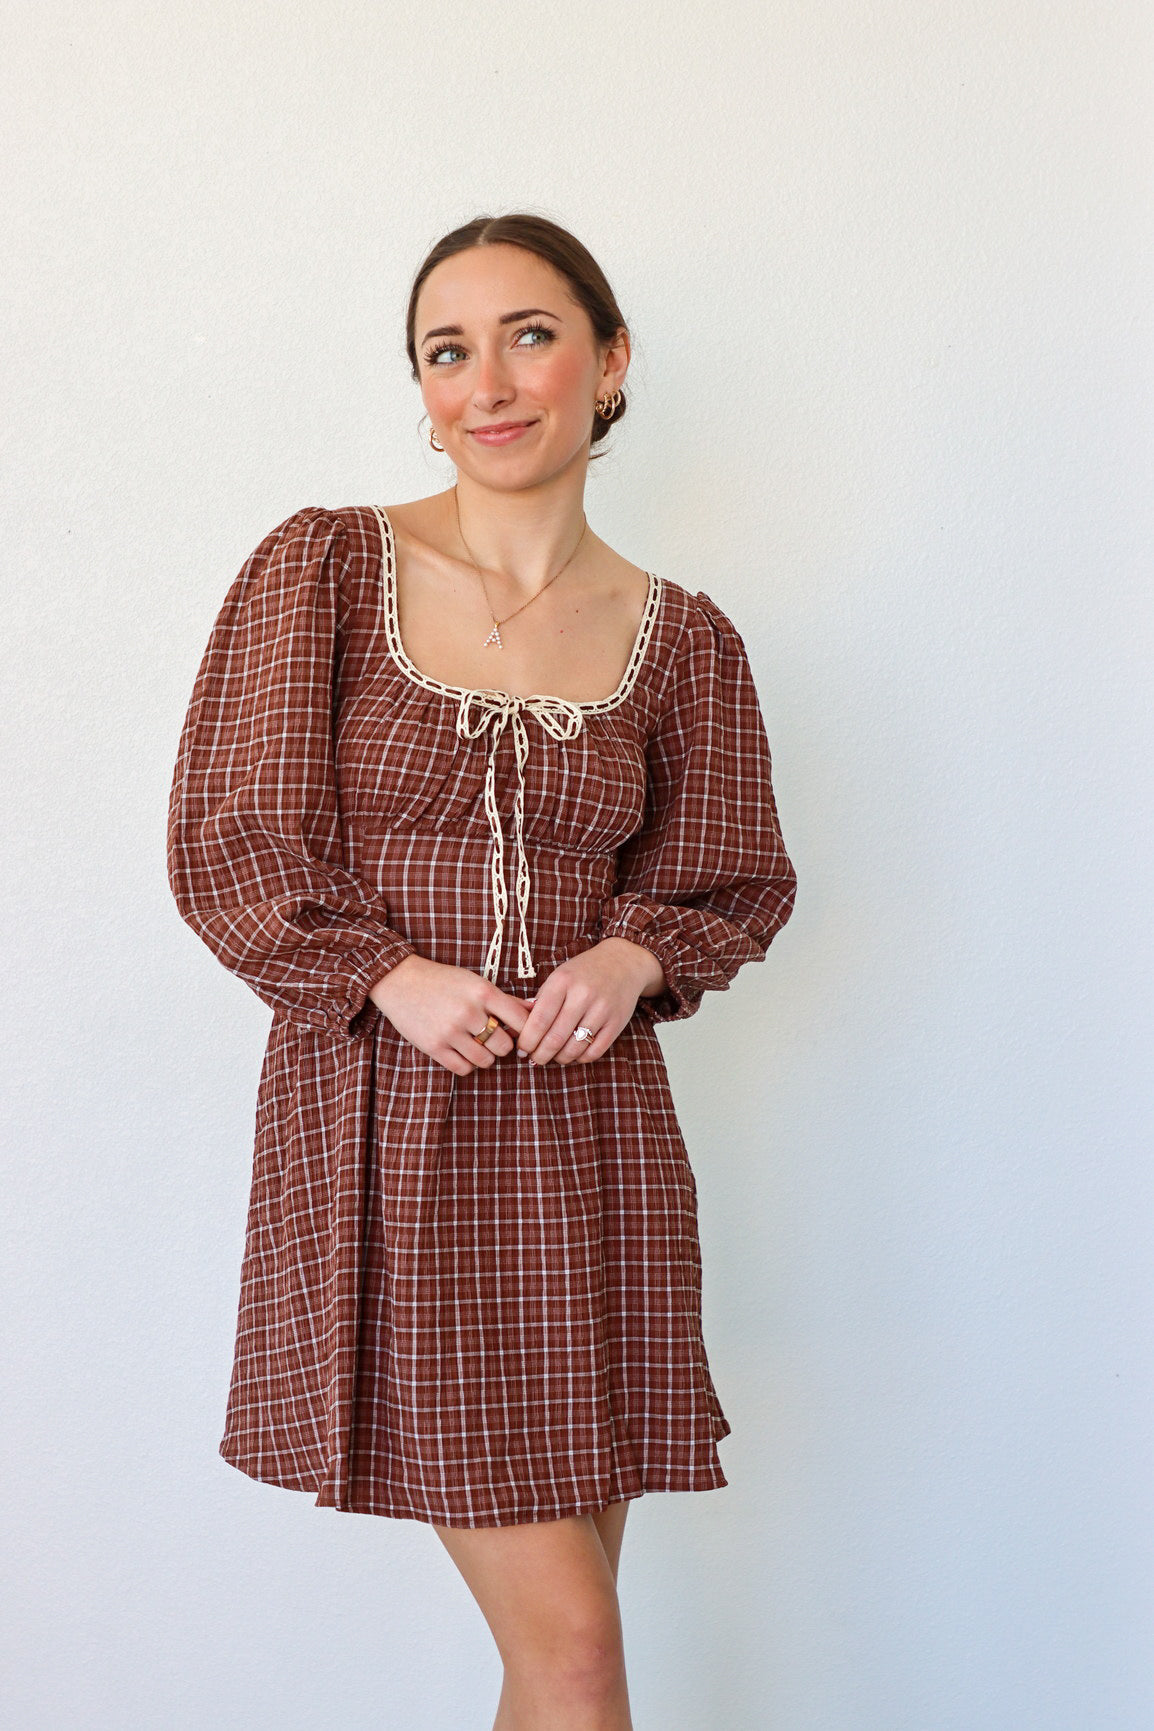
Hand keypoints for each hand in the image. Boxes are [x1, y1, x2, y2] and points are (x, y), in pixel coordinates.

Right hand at [368, 955, 530, 1076]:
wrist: (400, 981)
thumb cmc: (444, 981)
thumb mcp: (476, 982)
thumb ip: (505, 1000)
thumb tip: (536, 1009)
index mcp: (483, 991)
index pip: (521, 1021)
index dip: (526, 1031)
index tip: (520, 1034)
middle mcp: (468, 1011)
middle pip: (505, 1046)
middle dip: (503, 1046)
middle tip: (495, 1039)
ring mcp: (450, 1031)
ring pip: (486, 1060)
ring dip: (486, 1057)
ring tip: (477, 1046)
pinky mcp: (434, 1046)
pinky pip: (463, 1069)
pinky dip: (468, 1065)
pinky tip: (463, 1052)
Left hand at [515, 938, 665, 1066]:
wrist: (622, 963)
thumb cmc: (583, 973)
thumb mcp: (558, 977)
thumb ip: (540, 1002)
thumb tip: (519, 1032)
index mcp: (562, 982)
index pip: (539, 1020)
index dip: (527, 1040)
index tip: (522, 1050)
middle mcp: (583, 995)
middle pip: (555, 1038)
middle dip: (540, 1055)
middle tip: (535, 1059)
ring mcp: (602, 1010)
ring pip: (574, 1049)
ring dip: (560, 1059)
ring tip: (554, 1056)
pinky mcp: (616, 1023)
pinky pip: (594, 1052)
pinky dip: (580, 1058)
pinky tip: (574, 1053)